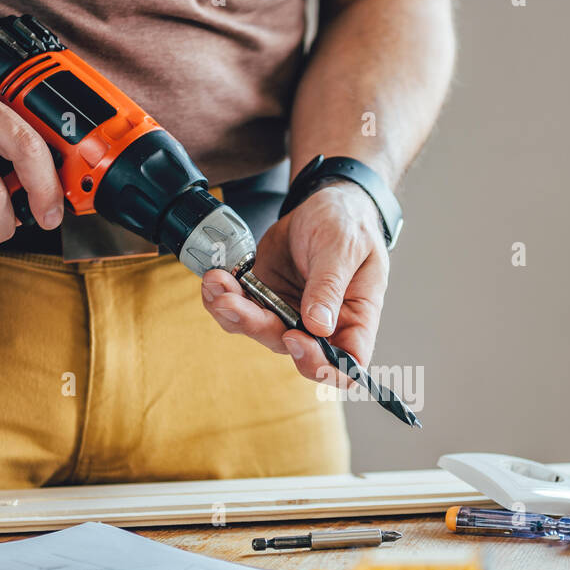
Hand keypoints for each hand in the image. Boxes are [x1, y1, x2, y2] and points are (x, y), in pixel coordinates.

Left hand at [199, 181, 388, 385]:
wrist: (324, 205)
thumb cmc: (350, 226)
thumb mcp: (345, 248)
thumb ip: (330, 286)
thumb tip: (318, 327)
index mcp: (355, 321)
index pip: (345, 365)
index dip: (318, 363)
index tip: (293, 337)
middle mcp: (322, 327)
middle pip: (290, 349)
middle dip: (257, 326)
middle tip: (232, 300)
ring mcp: (290, 314)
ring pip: (258, 330)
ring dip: (232, 312)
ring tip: (217, 283)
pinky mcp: (266, 298)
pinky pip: (240, 309)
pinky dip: (221, 297)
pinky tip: (214, 279)